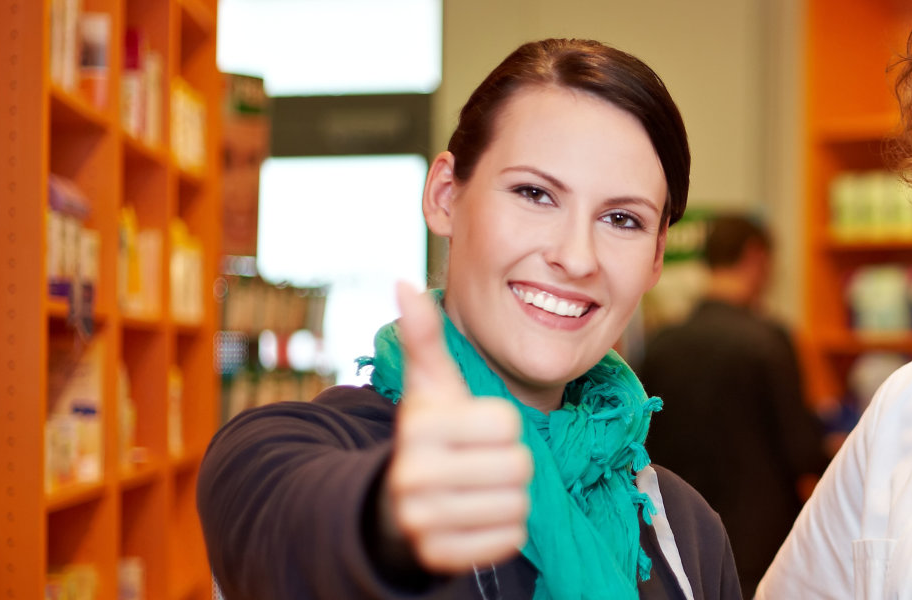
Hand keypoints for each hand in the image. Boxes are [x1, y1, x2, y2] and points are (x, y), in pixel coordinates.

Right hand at [386, 282, 532, 573]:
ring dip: (508, 496)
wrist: (394, 507)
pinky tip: (477, 516)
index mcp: (419, 427)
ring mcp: (425, 521)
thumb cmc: (428, 437)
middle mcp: (415, 476)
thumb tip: (403, 282)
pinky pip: (510, 539)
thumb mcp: (428, 388)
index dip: (501, 425)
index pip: (507, 424)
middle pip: (518, 466)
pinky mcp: (441, 557)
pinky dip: (504, 529)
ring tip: (478, 488)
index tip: (474, 430)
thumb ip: (425, 338)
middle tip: (479, 463)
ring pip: (517, 504)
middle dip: (508, 463)